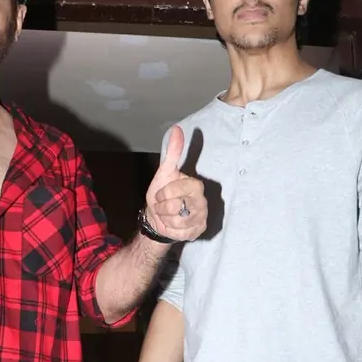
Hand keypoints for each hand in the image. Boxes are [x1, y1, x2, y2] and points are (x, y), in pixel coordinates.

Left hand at [145, 126, 206, 241]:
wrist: (158, 217)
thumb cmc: (162, 194)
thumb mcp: (164, 172)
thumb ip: (173, 152)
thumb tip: (176, 129)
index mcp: (195, 185)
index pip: (174, 190)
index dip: (163, 194)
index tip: (161, 194)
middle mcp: (202, 201)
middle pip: (175, 206)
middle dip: (163, 207)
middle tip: (164, 205)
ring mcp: (202, 217)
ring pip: (177, 221)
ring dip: (166, 219)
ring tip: (168, 215)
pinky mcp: (198, 231)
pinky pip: (179, 232)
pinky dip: (171, 229)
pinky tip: (173, 225)